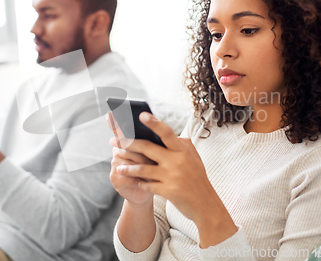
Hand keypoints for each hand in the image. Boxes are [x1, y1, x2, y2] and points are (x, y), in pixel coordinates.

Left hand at [115, 112, 236, 246]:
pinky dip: (138, 183)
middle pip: (147, 148)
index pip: (166, 132)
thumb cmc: (197, 178)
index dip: (154, 123)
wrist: (206, 205)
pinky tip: (131, 181)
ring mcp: (172, 176)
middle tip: (114, 141)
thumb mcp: (193, 157)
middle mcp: (177, 160)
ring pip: (142, 168)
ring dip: (128, 167)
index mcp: (182, 150)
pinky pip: (147, 185)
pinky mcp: (168, 191)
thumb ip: (180, 144)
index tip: (141, 115)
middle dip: (128, 143)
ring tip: (118, 166)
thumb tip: (162, 132)